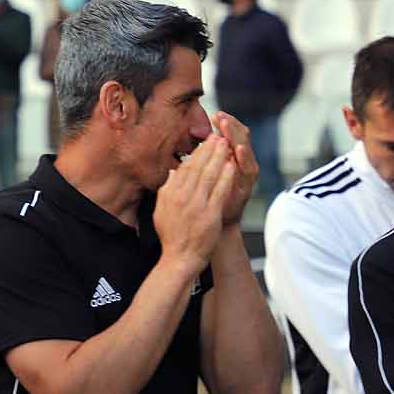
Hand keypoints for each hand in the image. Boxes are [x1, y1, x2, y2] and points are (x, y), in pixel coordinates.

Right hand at [152, 134, 238, 270]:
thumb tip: (172, 172)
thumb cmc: (172, 236)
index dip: (197, 153)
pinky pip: (220, 190)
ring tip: (226, 144)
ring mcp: (196, 205)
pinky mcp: (210, 214)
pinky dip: (226, 176)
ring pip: (209, 175)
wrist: (180, 258)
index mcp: (170, 194)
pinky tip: (232, 165)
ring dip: (219, 157)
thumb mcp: (162, 209)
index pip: (185, 167)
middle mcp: (182, 196)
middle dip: (209, 149)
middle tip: (218, 136)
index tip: (205, 142)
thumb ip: (167, 189)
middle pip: (197, 167)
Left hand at [210, 112, 257, 224]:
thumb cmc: (209, 201)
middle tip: (221, 116)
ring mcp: (246, 174)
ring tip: (227, 125)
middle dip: (230, 126)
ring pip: (245, 149)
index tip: (214, 114)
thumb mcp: (201, 180)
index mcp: (230, 159)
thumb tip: (189, 149)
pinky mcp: (248, 185)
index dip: (223, 125)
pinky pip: (248, 169)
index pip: (229, 136)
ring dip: (236, 136)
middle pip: (240, 138)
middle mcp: (241, 164)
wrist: (218, 226)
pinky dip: (244, 158)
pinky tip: (238, 149)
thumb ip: (199, 164)